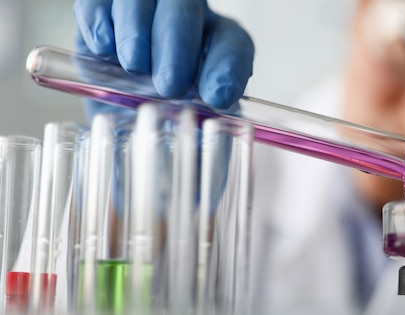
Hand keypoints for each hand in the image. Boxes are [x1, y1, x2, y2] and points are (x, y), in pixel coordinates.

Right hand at [73, 0, 253, 113]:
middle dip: (176, 43)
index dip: (226, 66)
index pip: (232, 43)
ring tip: (134, 65)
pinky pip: (96, 2)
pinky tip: (104, 48)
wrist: (126, 127)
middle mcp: (184, 21)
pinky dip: (98, 22)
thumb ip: (204, 131)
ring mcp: (141, 11)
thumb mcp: (189, 134)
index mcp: (217, 48)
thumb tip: (208, 122)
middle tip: (169, 84)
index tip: (217, 96)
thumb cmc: (165, 125)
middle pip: (183, 5)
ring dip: (136, 30)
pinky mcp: (100, 12)